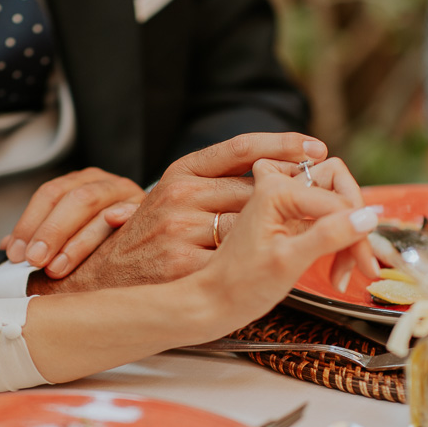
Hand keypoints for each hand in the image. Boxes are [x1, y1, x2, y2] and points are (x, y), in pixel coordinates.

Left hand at [0, 168, 144, 276]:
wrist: (152, 228)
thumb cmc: (106, 234)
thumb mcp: (71, 229)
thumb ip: (42, 234)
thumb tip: (9, 249)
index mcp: (81, 182)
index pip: (49, 194)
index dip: (29, 222)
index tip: (16, 253)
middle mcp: (104, 184)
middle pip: (73, 199)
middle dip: (50, 231)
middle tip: (34, 260)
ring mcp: (128, 195)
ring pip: (98, 208)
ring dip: (77, 240)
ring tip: (57, 267)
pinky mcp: (148, 211)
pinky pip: (134, 210)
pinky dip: (123, 214)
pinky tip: (113, 223)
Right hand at [29, 133, 329, 292]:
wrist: (102, 281)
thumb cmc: (145, 240)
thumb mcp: (171, 199)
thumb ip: (214, 187)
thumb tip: (274, 175)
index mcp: (180, 172)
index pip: (239, 149)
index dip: (281, 145)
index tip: (315, 146)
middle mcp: (180, 195)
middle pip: (255, 190)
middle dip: (291, 199)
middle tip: (324, 201)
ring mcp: (182, 230)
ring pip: (251, 225)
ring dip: (277, 235)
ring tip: (297, 239)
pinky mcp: (186, 265)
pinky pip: (237, 261)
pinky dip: (255, 263)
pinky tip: (266, 266)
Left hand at [190, 158, 379, 326]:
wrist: (214, 301)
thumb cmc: (241, 286)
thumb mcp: (288, 262)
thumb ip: (328, 235)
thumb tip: (367, 217)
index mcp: (276, 189)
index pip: (339, 202)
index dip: (358, 234)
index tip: (367, 267)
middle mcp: (277, 185)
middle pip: (339, 190)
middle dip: (354, 227)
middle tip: (359, 265)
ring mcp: (281, 200)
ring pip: (334, 202)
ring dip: (345, 234)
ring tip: (341, 273)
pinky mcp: (284, 215)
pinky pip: (322, 216)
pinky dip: (333, 238)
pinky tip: (333, 265)